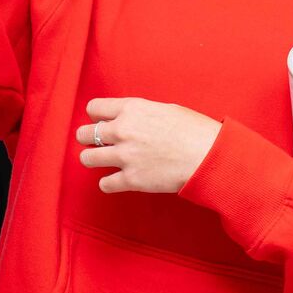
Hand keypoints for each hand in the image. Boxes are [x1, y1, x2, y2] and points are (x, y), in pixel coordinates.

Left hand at [76, 98, 221, 193]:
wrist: (208, 156)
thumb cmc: (194, 130)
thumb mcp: (165, 109)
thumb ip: (140, 114)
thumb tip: (129, 119)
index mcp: (132, 109)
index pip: (94, 108)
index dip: (96, 116)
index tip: (100, 122)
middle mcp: (123, 130)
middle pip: (84, 134)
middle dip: (89, 138)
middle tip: (97, 143)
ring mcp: (125, 156)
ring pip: (86, 158)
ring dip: (93, 159)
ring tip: (103, 160)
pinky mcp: (130, 180)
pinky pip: (104, 183)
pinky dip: (108, 183)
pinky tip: (116, 179)